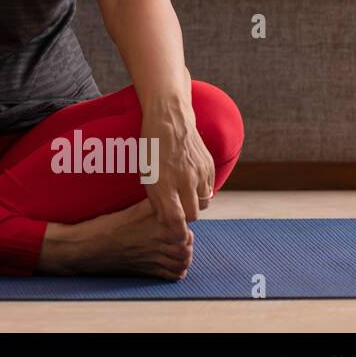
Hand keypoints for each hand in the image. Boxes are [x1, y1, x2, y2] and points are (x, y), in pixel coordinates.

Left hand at [140, 102, 214, 233]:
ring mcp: (199, 172)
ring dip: (194, 203)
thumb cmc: (152, 148)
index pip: (175, 219)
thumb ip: (156, 199)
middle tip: (176, 209)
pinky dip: (201, 190)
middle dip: (184, 216)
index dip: (177, 233)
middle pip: (192, 215)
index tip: (177, 237)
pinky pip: (210, 189)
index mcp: (163, 182)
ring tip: (182, 192)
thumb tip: (167, 221)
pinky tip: (191, 180)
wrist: (169, 119)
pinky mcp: (209, 166)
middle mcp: (183, 179)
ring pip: (203, 204)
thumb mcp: (146, 174)